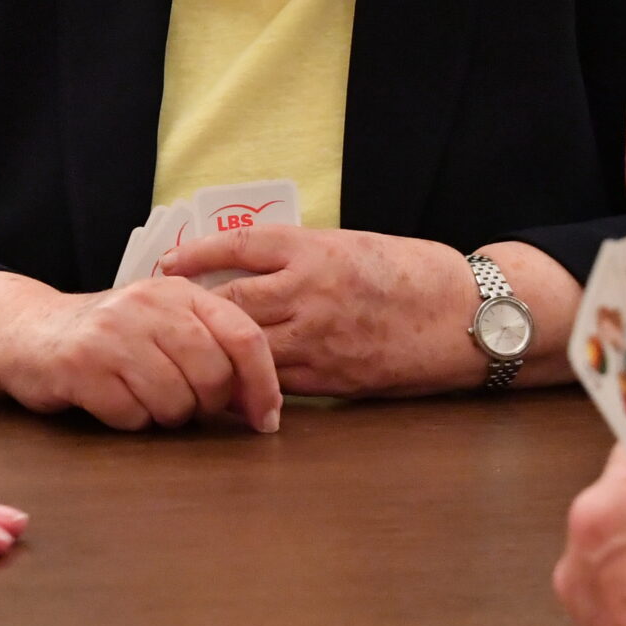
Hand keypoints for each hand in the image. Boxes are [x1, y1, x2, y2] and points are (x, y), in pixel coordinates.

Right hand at [0, 275, 281, 430]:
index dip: (263, 384)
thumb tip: (262, 405)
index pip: (245, 336)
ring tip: (140, 397)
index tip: (264, 419)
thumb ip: (213, 350)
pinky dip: (128, 420)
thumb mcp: (163, 325)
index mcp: (178, 292)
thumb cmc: (110, 337)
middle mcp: (147, 305)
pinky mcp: (80, 365)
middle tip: (181, 403)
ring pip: (175, 402)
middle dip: (205, 405)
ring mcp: (112, 333)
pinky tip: (111, 400)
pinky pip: (132, 416)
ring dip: (163, 415)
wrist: (29, 330)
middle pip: (213, 376)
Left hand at [161, 227, 490, 394]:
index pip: (237, 246)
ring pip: (245, 345)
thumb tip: (246, 268)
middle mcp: (310, 292)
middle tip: (161, 314)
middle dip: (192, 310)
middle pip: (229, 302)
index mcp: (315, 249)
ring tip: (183, 351)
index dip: (195, 256)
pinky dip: (247, 378)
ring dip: (213, 349)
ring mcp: (319, 338)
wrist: (465, 316)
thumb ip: (301, 256)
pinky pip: (275, 379)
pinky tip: (226, 380)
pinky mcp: (332, 378)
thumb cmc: (412, 273)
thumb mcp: (351, 245)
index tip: (168, 264)